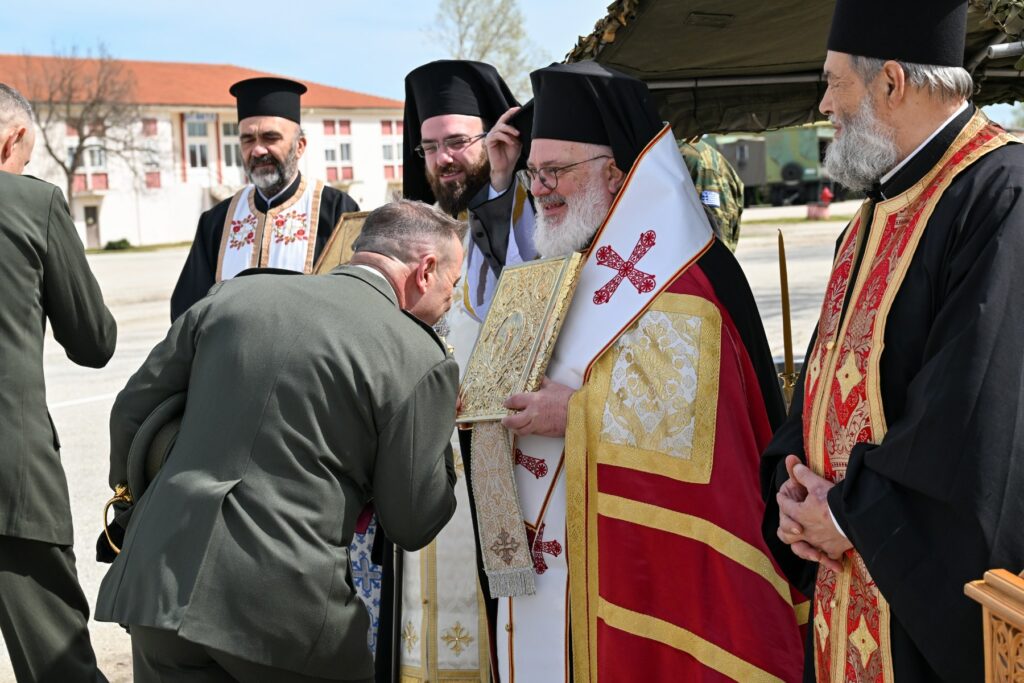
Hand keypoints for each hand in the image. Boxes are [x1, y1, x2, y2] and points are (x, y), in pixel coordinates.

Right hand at [485, 107, 521, 192]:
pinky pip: (497, 135)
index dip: (511, 112)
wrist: (505, 168)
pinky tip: (511, 142)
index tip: (518, 109)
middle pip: (502, 120)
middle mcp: (495, 131)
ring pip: (500, 127)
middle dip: (510, 117)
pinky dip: (506, 138)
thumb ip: (517, 134)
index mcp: (502, 131)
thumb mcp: (517, 142)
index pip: (505, 119)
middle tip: (518, 118)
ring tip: (517, 136)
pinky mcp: (488, 142)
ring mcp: (491, 136)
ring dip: (510, 130)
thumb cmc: (511, 155)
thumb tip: (522, 125)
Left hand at [501, 376, 573, 436]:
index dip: (508, 402)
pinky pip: (532, 433)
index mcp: (534, 399)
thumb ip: (543, 382)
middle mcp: (533, 413)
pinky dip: (527, 431)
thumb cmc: (567, 398)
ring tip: (514, 427)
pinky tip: (527, 428)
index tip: (506, 403)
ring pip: (520, 430)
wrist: (579, 413)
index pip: (515, 401)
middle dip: (507, 421)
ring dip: (515, 429)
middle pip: (513, 421)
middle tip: (505, 420)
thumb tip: (539, 376)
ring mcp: (538, 425)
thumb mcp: (554, 386)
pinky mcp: (544, 432)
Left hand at [777, 456, 851, 570]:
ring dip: (802, 548)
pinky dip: (829, 561)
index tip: (781, 495)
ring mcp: (818, 542)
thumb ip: (803, 474)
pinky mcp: (833, 549)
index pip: (784, 505)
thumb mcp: (817, 483)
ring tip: (804, 544)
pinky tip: (834, 564)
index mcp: (799, 514)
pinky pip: (828, 558)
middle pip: (786, 534)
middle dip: (786, 527)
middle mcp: (805, 531)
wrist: (856, 518)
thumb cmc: (834, 501)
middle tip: (791, 523)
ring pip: (802, 549)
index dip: (782, 498)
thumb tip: (792, 462)